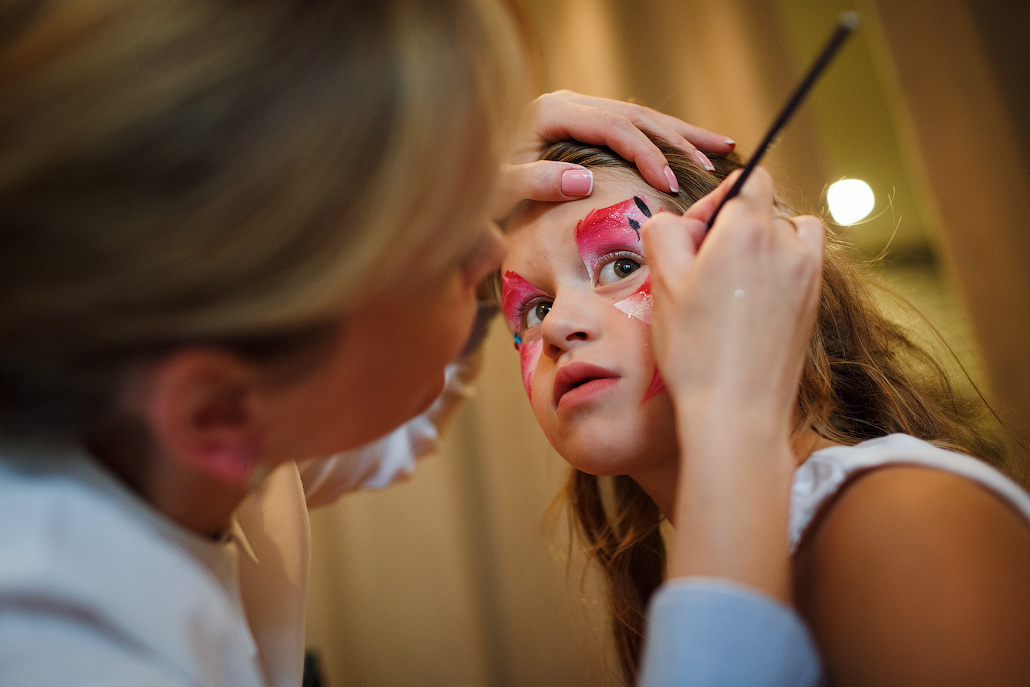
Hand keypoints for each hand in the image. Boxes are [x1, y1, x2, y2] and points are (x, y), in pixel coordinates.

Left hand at [490, 90, 734, 218]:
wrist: (460, 172)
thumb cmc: (475, 185)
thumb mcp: (497, 188)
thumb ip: (534, 182)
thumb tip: (584, 179)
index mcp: (550, 112)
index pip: (614, 127)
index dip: (646, 154)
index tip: (670, 185)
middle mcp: (566, 103)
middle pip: (634, 115)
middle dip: (678, 140)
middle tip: (714, 167)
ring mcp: (575, 110)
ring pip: (638, 116)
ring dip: (680, 134)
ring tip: (722, 148)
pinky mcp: (579, 123)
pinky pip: (628, 126)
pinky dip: (661, 136)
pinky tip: (689, 146)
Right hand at [642, 167, 824, 427]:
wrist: (737, 413)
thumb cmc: (695, 351)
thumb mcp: (662, 283)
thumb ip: (665, 232)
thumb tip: (679, 222)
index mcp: (749, 231)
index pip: (748, 180)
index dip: (716, 201)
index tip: (695, 237)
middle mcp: (788, 246)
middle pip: (764, 210)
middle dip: (732, 228)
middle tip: (702, 272)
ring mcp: (809, 276)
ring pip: (788, 235)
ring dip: (763, 246)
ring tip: (732, 285)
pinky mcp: (814, 304)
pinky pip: (801, 265)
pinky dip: (780, 270)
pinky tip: (751, 305)